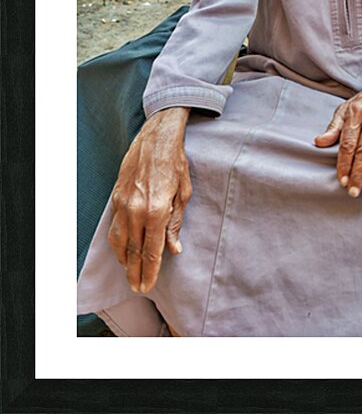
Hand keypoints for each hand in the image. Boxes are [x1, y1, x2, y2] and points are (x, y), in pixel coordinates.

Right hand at [107, 106, 191, 292]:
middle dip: (135, 272)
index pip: (151, 251)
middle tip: (137, 288)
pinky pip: (114, 226)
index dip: (150, 271)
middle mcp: (136, 210)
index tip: (148, 286)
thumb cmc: (175, 163)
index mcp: (156, 210)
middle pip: (133, 251)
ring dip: (124, 260)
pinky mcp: (116, 197)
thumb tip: (174, 249)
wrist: (157, 137)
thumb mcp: (183, 193)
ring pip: (119, 241)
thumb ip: (176, 224)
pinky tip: (122, 249)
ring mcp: (123, 203)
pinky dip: (117, 242)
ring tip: (130, 272)